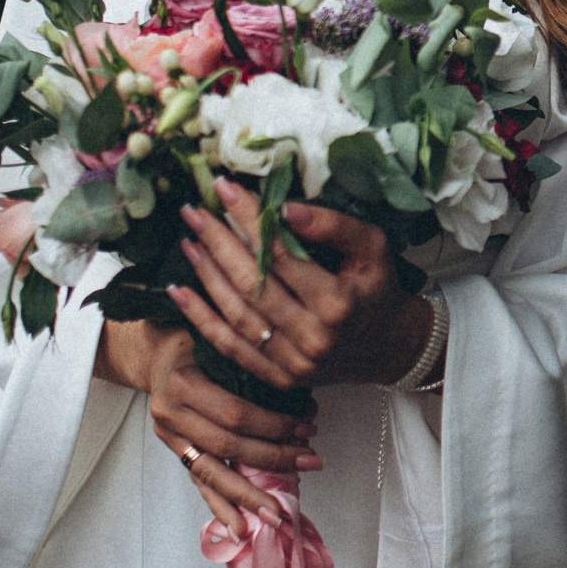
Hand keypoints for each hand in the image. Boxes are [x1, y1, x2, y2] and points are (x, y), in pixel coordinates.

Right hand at [95, 319, 318, 537]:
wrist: (158, 355)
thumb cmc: (200, 344)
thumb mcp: (223, 346)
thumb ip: (254, 370)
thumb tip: (307, 405)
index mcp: (185, 382)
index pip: (235, 413)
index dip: (274, 425)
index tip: (309, 429)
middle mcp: (172, 413)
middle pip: (227, 445)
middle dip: (273, 458)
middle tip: (311, 463)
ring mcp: (170, 437)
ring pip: (212, 472)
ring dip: (248, 495)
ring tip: (276, 516)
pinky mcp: (175, 452)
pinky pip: (199, 483)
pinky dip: (221, 507)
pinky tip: (240, 529)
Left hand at [169, 177, 433, 393]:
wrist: (386, 345)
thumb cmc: (376, 287)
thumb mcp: (373, 246)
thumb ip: (335, 225)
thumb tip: (285, 209)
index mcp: (338, 304)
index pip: (280, 255)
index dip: (250, 221)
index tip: (226, 190)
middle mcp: (313, 337)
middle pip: (252, 284)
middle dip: (218, 243)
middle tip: (193, 211)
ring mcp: (294, 363)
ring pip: (237, 315)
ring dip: (206, 276)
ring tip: (189, 241)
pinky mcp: (278, 378)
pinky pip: (231, 347)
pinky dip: (201, 319)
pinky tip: (180, 292)